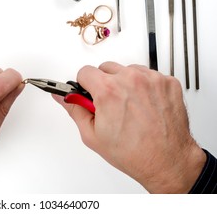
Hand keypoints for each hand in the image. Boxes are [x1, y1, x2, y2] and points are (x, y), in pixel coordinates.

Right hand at [53, 62, 205, 192]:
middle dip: (104, 83)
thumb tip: (61, 97)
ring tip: (129, 106)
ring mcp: (152, 80)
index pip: (85, 71)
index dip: (84, 85)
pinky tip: (144, 104)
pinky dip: (144, 86)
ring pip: (128, 69)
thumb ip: (74, 109)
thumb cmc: (133, 153)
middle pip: (106, 68)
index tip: (89, 93)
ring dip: (125, 83)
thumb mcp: (92, 135)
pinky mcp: (168, 82)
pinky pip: (148, 75)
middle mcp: (131, 80)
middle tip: (110, 104)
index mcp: (108, 91)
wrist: (167, 161)